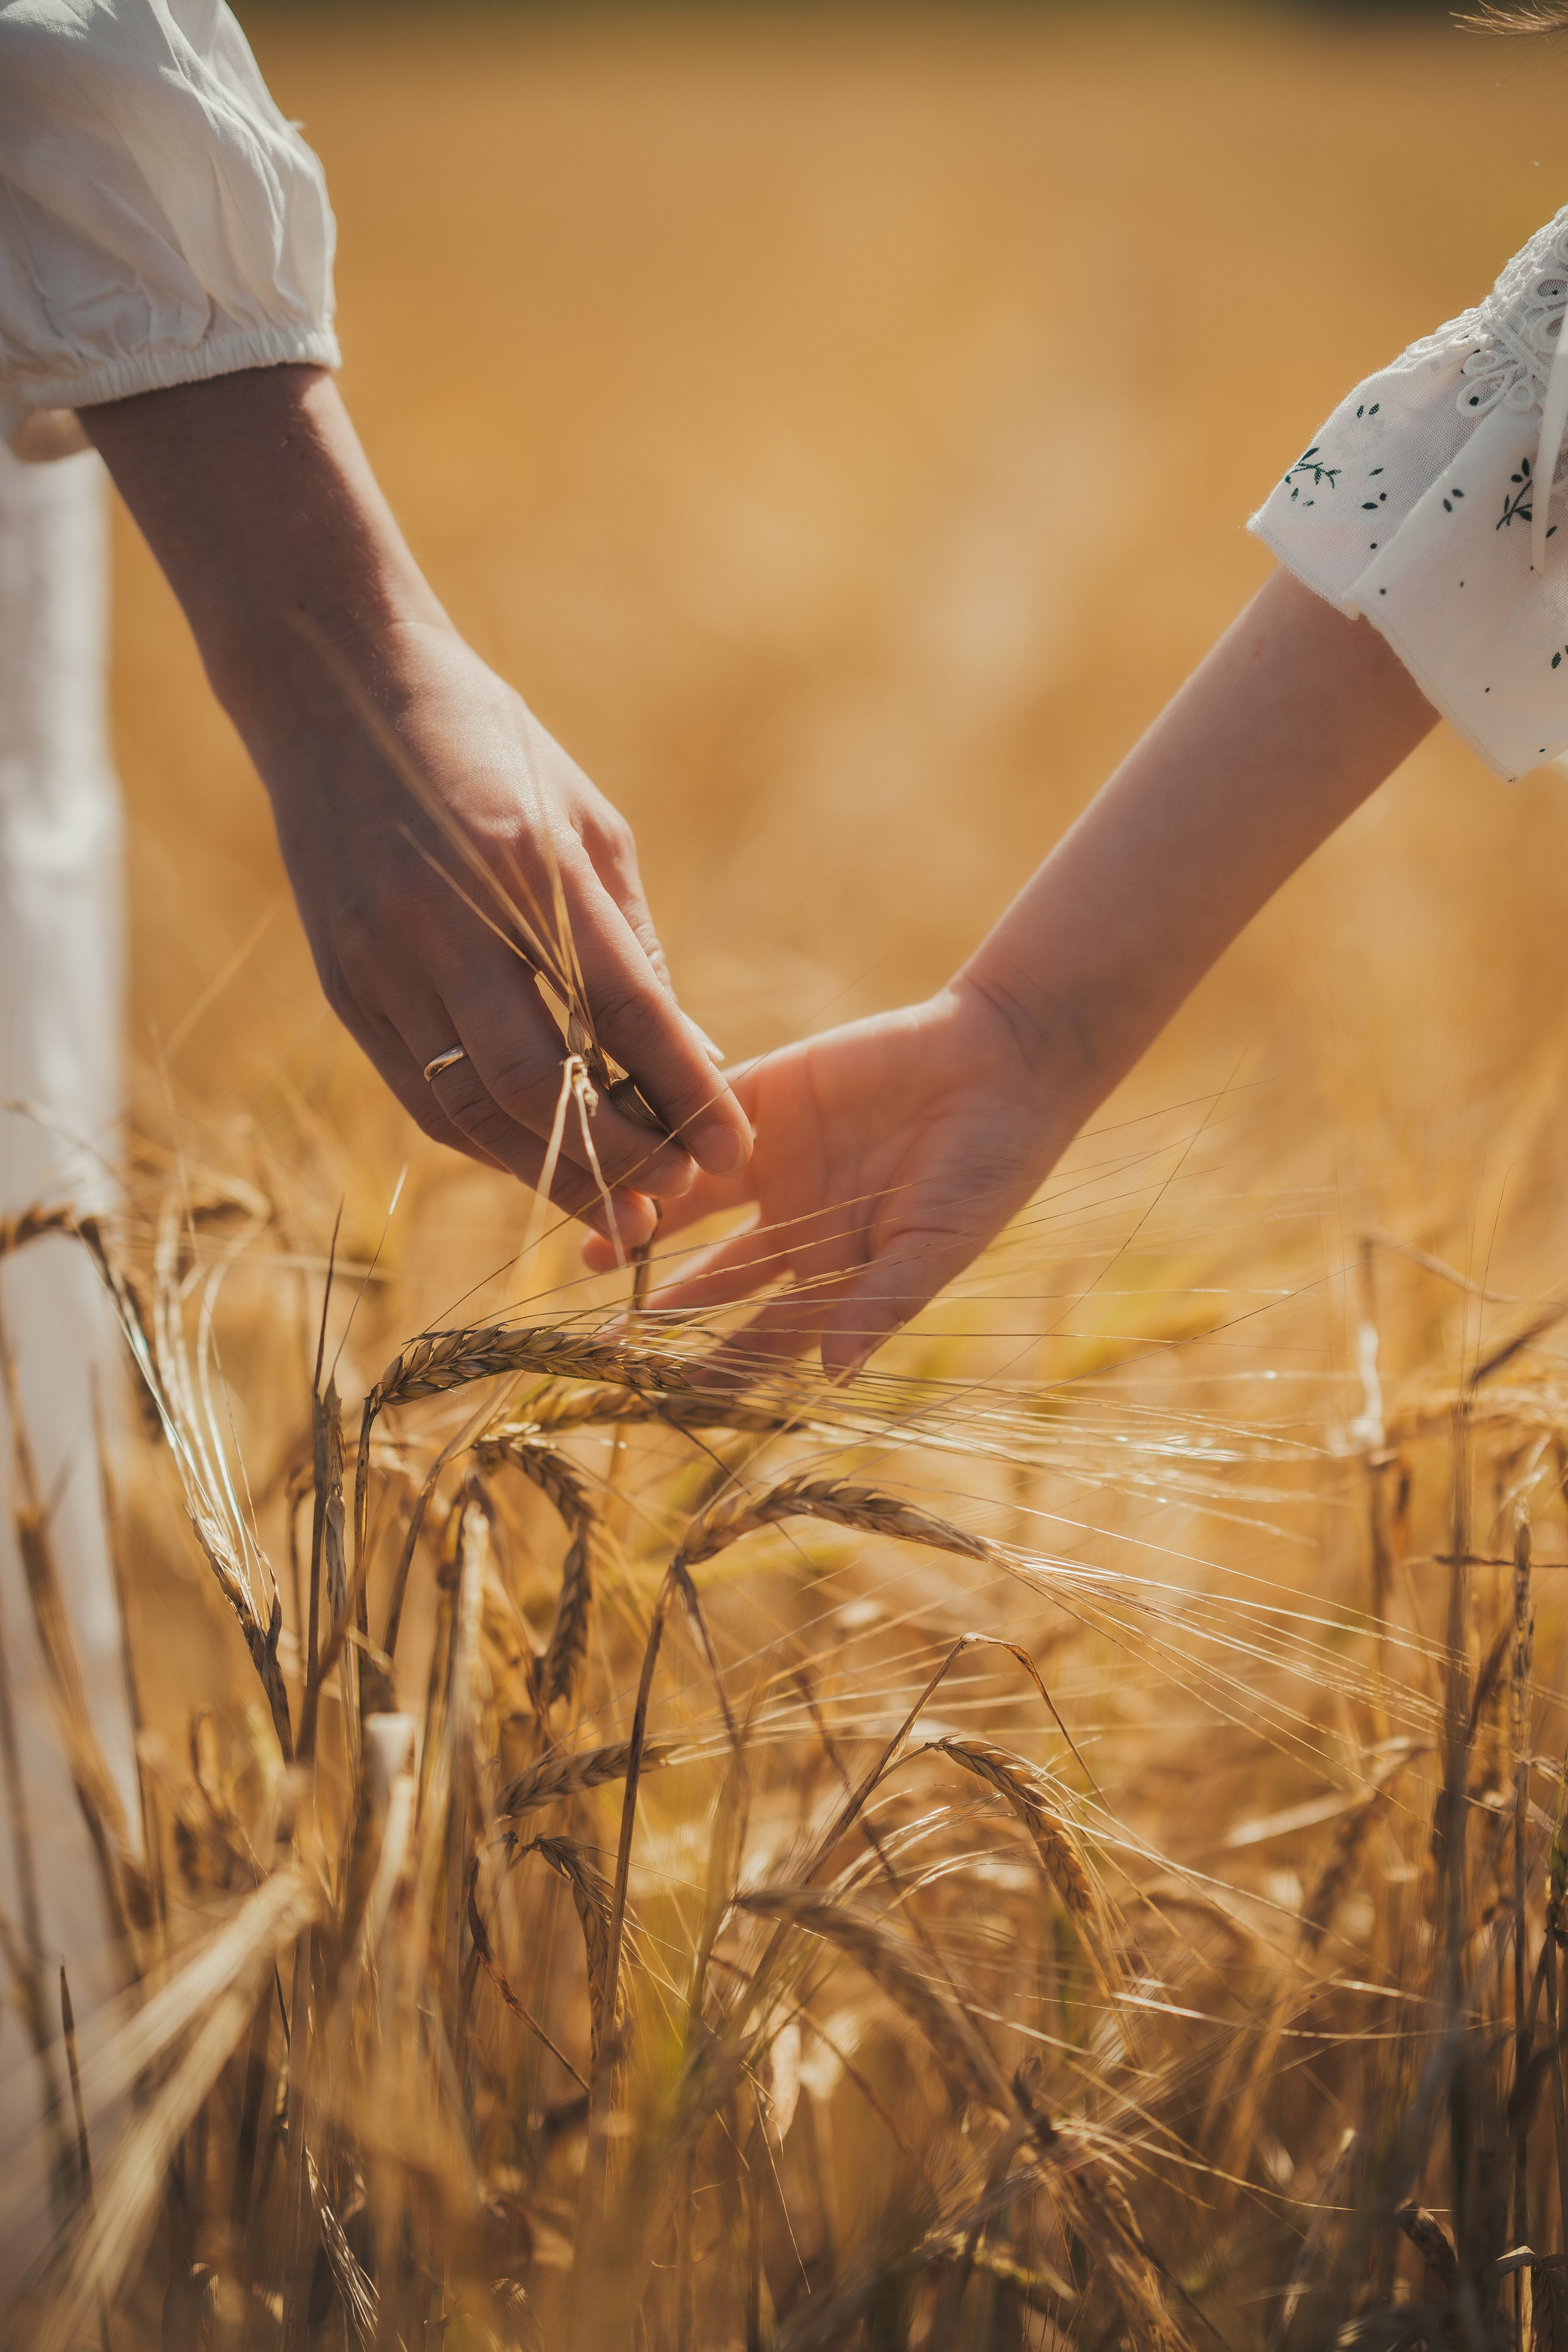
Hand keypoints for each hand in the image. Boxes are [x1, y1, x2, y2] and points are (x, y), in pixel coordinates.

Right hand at [257, 613, 746, 1239]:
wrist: (334, 690)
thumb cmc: (489, 748)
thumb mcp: (588, 820)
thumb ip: (633, 943)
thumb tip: (687, 1054)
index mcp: (530, 864)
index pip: (624, 1011)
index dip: (684, 1092)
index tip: (732, 1146)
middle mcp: (446, 920)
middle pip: (542, 1082)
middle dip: (618, 1152)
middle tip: (674, 1192)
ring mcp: (381, 958)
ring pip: (471, 1106)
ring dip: (548, 1169)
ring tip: (615, 1199)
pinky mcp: (343, 986)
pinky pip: (419, 1094)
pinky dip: (484, 1140)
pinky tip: (535, 1159)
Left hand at [585, 980, 1075, 1376]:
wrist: (1005, 1056)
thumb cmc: (990, 1164)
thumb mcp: (939, 1242)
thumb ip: (881, 1304)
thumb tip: (834, 1376)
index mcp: (838, 1274)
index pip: (763, 1336)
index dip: (715, 1368)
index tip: (662, 1400)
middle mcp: (796, 1224)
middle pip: (713, 1279)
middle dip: (659, 1311)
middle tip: (599, 1343)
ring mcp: (776, 1159)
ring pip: (691, 1204)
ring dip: (645, 1226)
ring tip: (593, 1252)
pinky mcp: (764, 1094)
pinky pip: (698, 1121)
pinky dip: (661, 1141)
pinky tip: (622, 1161)